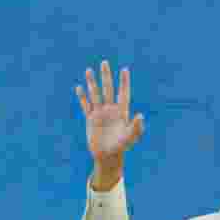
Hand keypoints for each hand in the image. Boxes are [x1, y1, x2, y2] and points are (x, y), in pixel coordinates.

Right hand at [77, 61, 144, 187]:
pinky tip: (79, 88)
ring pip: (95, 94)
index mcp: (121, 112)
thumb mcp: (130, 138)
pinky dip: (82, 97)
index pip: (123, 93)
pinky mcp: (91, 119)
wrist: (107, 156)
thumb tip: (141, 115)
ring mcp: (100, 114)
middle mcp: (110, 110)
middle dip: (106, 76)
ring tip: (88, 70)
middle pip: (108, 89)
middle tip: (104, 62)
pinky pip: (85, 105)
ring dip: (92, 83)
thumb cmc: (121, 148)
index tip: (124, 69)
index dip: (124, 82)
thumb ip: (136, 127)